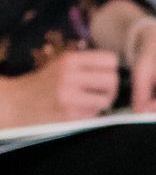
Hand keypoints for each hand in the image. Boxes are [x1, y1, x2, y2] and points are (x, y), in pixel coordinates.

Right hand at [0, 49, 121, 126]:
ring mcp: (69, 96)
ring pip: (106, 99)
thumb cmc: (46, 82)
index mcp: (70, 59)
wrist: (20, 101)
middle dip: (111, 87)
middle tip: (102, 91)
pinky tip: (78, 109)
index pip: (110, 59)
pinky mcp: (69, 115)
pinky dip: (90, 113)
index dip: (111, 68)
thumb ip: (87, 64)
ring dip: (103, 102)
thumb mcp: (62, 64)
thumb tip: (118, 70)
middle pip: (112, 79)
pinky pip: (94, 114)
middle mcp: (69, 76)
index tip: (105, 74)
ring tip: (91, 101)